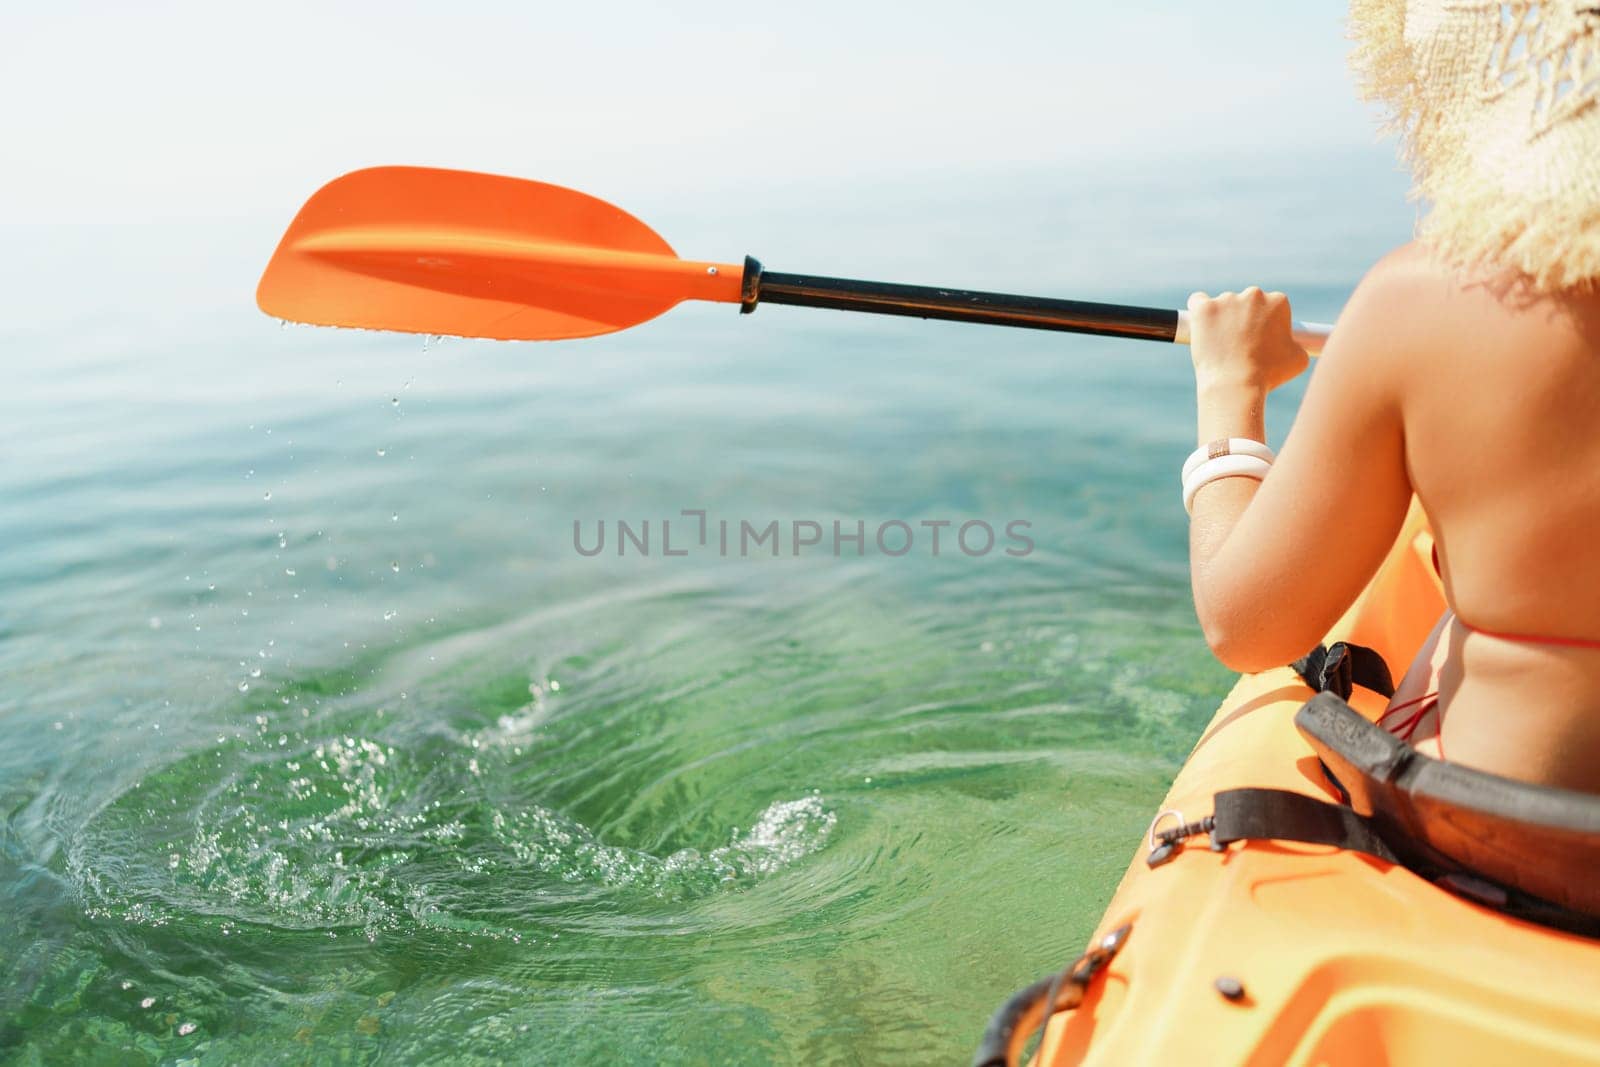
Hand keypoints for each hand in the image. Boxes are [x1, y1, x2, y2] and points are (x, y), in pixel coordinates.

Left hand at [1186, 287, 1309, 393]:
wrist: (1236, 385)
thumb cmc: (1269, 375)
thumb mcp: (1298, 359)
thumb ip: (1297, 343)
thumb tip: (1296, 342)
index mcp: (1278, 301)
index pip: (1270, 306)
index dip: (1265, 323)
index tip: (1259, 338)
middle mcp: (1254, 294)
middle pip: (1246, 303)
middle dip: (1244, 319)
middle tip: (1239, 343)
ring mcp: (1226, 299)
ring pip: (1222, 305)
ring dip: (1222, 319)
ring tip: (1222, 345)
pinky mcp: (1203, 308)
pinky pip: (1198, 301)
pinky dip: (1198, 311)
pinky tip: (1200, 324)